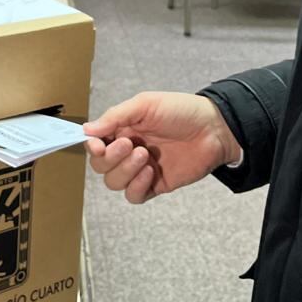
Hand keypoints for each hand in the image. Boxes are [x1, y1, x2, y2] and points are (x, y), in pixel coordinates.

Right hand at [83, 92, 241, 203]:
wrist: (214, 129)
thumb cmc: (181, 111)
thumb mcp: (145, 105)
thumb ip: (115, 117)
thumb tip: (87, 130)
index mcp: (122, 129)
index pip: (95, 144)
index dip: (92, 148)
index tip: (99, 146)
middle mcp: (127, 151)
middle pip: (101, 167)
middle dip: (111, 158)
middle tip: (131, 145)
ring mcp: (140, 170)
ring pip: (114, 183)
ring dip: (125, 171)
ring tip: (145, 155)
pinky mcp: (155, 185)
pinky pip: (133, 196)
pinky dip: (136, 187)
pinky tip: (151, 172)